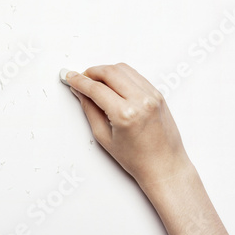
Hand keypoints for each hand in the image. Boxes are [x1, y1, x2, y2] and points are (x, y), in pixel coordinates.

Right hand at [64, 63, 191, 185]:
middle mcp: (141, 101)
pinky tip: (112, 84)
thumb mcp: (104, 136)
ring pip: (123, 69)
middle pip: (110, 72)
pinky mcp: (158, 94)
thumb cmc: (137, 158)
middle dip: (91, 72)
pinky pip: (135, 75)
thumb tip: (81, 93)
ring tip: (96, 81)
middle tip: (81, 78)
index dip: (80, 81)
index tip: (71, 77)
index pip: (96, 89)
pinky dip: (120, 75)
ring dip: (106, 71)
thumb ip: (90, 110)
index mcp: (125, 114)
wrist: (164, 165)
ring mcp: (152, 95)